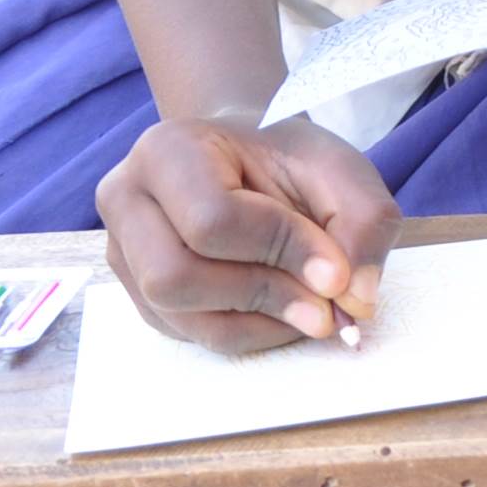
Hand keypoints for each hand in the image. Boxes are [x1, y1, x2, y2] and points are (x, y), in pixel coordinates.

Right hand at [96, 114, 398, 355]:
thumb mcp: (339, 169)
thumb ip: (362, 223)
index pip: (212, 220)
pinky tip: (281, 310)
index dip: (282, 251)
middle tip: (325, 303)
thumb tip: (353, 301)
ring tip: (311, 307)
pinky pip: (189, 335)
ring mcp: (124, 254)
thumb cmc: (286, 160)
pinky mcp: (139, 297)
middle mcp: (126, 201)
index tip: (338, 272)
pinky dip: (247, 334)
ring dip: (259, 322)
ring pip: (180, 316)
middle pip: (176, 276)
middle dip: (262, 294)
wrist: (245, 162)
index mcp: (165, 151)